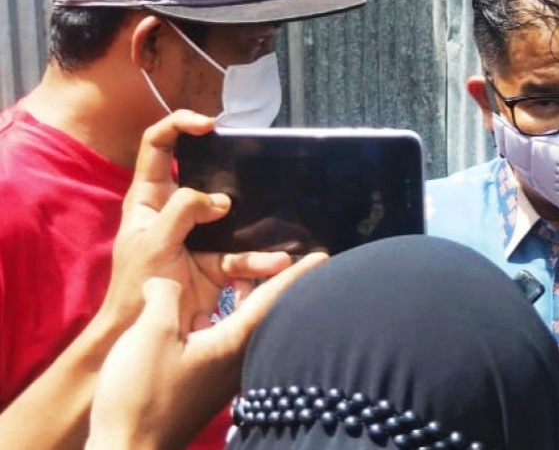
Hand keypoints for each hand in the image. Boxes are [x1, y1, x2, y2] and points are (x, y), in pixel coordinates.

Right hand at [88, 252, 326, 449]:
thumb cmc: (140, 396)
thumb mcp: (150, 334)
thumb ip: (165, 296)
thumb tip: (168, 280)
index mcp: (233, 343)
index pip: (273, 300)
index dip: (295, 274)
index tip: (322, 256)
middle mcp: (238, 361)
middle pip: (264, 315)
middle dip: (274, 286)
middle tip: (285, 259)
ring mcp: (222, 378)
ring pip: (242, 330)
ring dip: (243, 303)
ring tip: (239, 278)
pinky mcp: (205, 388)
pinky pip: (223, 344)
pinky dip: (220, 322)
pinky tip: (200, 314)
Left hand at [98, 110, 292, 332]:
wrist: (139, 336)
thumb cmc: (134, 286)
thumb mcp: (152, 244)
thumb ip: (182, 213)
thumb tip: (221, 201)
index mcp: (149, 197)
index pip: (158, 145)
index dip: (180, 125)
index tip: (210, 127)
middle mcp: (175, 210)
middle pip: (206, 176)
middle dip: (234, 173)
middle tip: (258, 167)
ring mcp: (200, 235)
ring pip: (234, 218)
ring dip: (256, 228)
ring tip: (279, 237)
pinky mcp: (218, 260)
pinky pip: (243, 254)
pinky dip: (260, 261)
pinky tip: (277, 264)